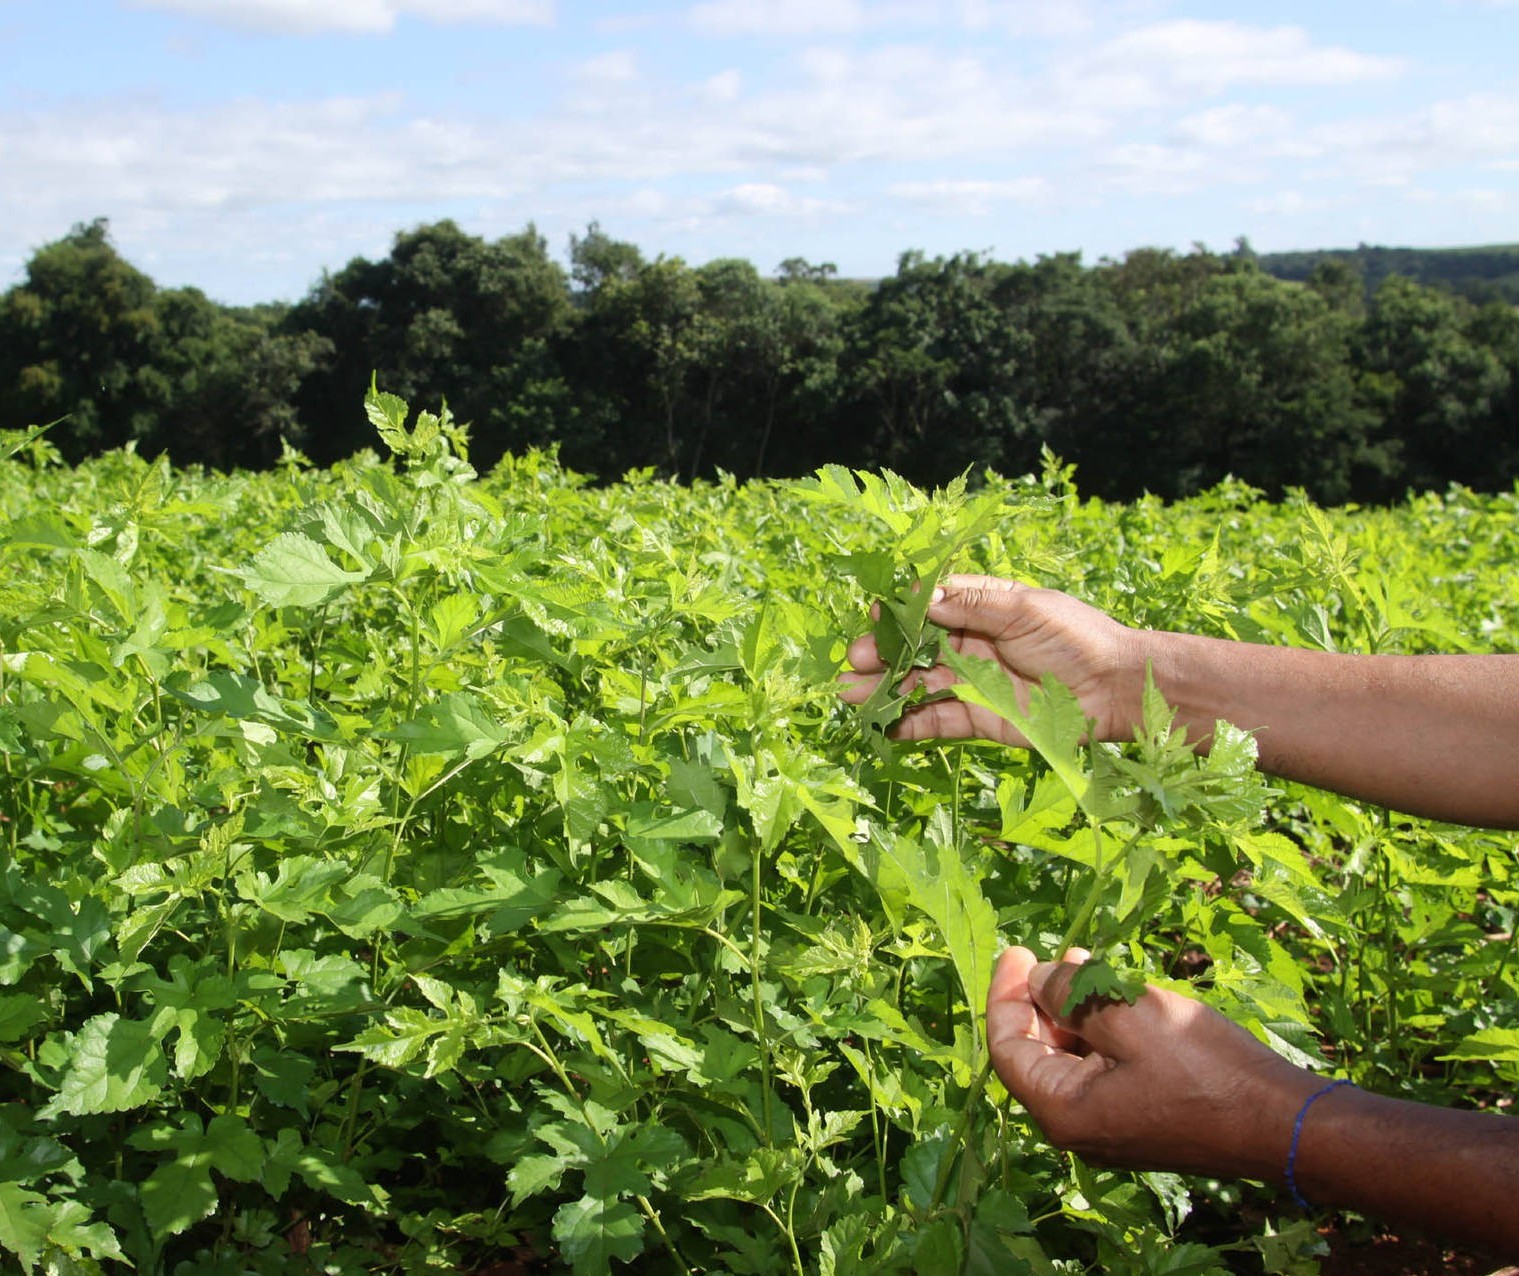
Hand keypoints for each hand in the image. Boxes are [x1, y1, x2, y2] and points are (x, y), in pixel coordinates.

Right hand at [837, 575, 1142, 746]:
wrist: (1116, 690)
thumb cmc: (1076, 638)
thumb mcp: (1025, 608)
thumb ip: (972, 604)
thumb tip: (923, 598)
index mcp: (983, 609)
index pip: (931, 606)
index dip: (902, 612)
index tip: (877, 616)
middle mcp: (972, 644)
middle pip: (916, 648)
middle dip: (883, 654)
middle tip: (854, 661)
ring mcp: (974, 683)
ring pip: (919, 684)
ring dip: (885, 689)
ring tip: (849, 695)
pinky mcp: (981, 718)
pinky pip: (937, 719)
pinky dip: (910, 722)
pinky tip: (885, 725)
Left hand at [985, 947, 1316, 1178]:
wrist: (1285, 1124)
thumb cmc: (1204, 1068)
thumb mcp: (1128, 1015)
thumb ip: (1071, 994)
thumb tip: (1038, 979)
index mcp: (1063, 1111)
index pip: (1007, 1048)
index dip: (1006, 993)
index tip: (1017, 950)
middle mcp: (1078, 1130)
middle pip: (1036, 1053)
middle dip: (1041, 999)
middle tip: (1056, 953)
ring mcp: (1112, 1129)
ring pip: (1072, 1059)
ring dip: (1074, 1010)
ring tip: (1087, 964)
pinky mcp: (1143, 1121)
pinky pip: (1103, 1071)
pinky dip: (1101, 1032)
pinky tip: (1118, 997)